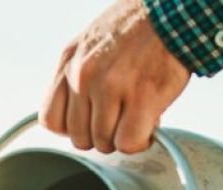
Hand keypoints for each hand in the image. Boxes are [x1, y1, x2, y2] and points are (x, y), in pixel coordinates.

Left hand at [39, 0, 189, 153]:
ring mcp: (110, 87)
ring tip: (137, 117)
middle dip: (102, 136)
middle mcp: (83, 76)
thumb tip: (79, 115)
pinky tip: (148, 125)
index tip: (90, 123)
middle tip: (120, 120)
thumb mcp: (90, 44)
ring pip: (104, 143)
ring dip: (123, 138)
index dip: (73, 129)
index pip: (51, 121)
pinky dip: (140, 141)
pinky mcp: (141, 98)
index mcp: (68, 62)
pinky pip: (128, 143)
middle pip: (80, 138)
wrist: (172, 11)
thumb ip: (77, 77)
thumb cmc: (136, 29)